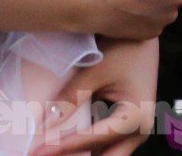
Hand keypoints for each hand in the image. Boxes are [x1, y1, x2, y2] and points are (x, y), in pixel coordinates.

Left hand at [32, 36, 160, 155]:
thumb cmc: (124, 49)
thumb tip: (44, 121)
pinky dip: (85, 147)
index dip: (64, 145)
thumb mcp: (96, 71)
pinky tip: (63, 144)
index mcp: (136, 118)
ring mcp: (134, 133)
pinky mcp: (126, 129)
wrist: (143, 38)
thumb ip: (72, 97)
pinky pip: (105, 147)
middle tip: (43, 155)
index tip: (38, 150)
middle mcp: (139, 132)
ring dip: (80, 154)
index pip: (94, 138)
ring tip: (50, 149)